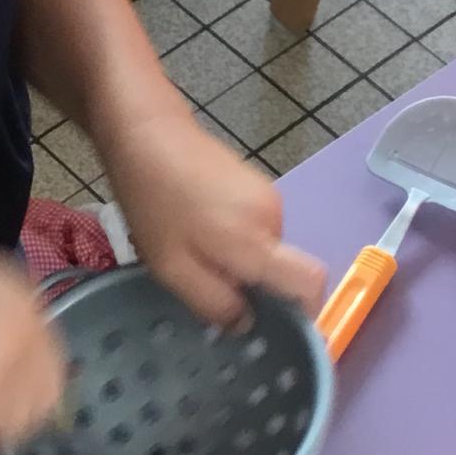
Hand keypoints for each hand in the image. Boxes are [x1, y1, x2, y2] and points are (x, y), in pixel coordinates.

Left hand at [99, 110, 324, 326]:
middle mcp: (274, 217)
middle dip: (250, 284)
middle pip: (281, 268)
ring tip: (189, 250)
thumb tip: (247, 325)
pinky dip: (231, 237)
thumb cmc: (152, 200)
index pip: (311, 282)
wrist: (144, 128)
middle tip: (202, 283)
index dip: (303, 311)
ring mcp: (266, 194)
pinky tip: (193, 226)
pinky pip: (253, 226)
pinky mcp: (253, 182)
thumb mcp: (171, 265)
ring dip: (235, 259)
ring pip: (264, 248)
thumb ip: (213, 301)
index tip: (273, 325)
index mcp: (257, 240)